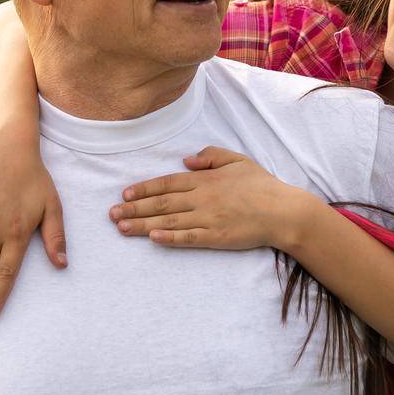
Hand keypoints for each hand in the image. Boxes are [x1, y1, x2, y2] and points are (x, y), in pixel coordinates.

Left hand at [110, 146, 314, 251]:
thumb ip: (211, 156)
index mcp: (206, 179)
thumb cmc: (261, 185)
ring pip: (168, 221)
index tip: (124, 193)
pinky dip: (169, 238)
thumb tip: (186, 159)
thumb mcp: (238, 160)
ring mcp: (208, 218)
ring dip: (142, 224)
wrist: (282, 211)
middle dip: (133, 207)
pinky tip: (152, 238)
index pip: (167, 183)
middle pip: (161, 203)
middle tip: (111, 213)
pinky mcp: (216, 237)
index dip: (144, 188)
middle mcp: (202, 198)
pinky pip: (188, 237)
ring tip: (121, 227)